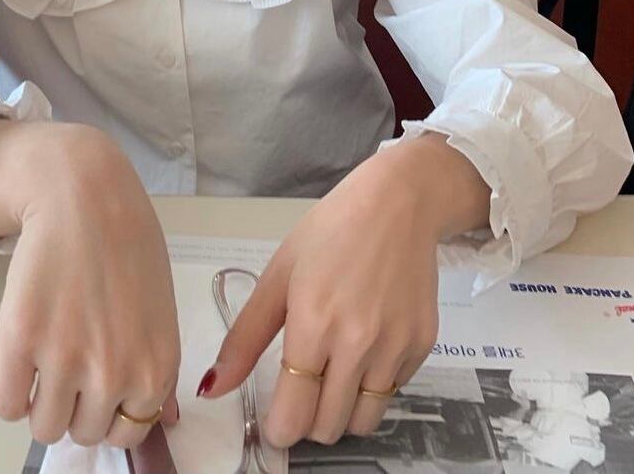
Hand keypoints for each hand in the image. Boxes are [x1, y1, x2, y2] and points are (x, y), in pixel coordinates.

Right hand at [0, 126, 181, 448]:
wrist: (83, 194)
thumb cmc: (126, 241)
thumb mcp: (160, 310)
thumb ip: (156, 369)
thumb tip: (156, 417)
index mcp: (155, 369)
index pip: (127, 432)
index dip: (108, 408)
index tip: (98, 386)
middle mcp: (113, 373)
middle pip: (83, 433)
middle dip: (75, 404)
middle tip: (69, 361)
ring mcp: (64, 359)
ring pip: (43, 426)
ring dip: (40, 401)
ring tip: (43, 359)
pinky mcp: (20, 340)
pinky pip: (6, 405)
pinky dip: (10, 391)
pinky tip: (19, 360)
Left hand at [196, 156, 441, 446]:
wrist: (397, 205)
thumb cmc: (331, 231)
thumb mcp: (277, 275)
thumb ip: (244, 338)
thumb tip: (211, 387)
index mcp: (313, 323)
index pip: (294, 414)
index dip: (278, 429)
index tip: (273, 421)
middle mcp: (358, 344)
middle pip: (328, 427)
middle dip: (307, 420)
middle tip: (300, 389)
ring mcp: (395, 348)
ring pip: (363, 421)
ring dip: (341, 412)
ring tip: (331, 375)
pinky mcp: (422, 346)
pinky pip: (392, 392)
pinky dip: (373, 385)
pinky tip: (364, 347)